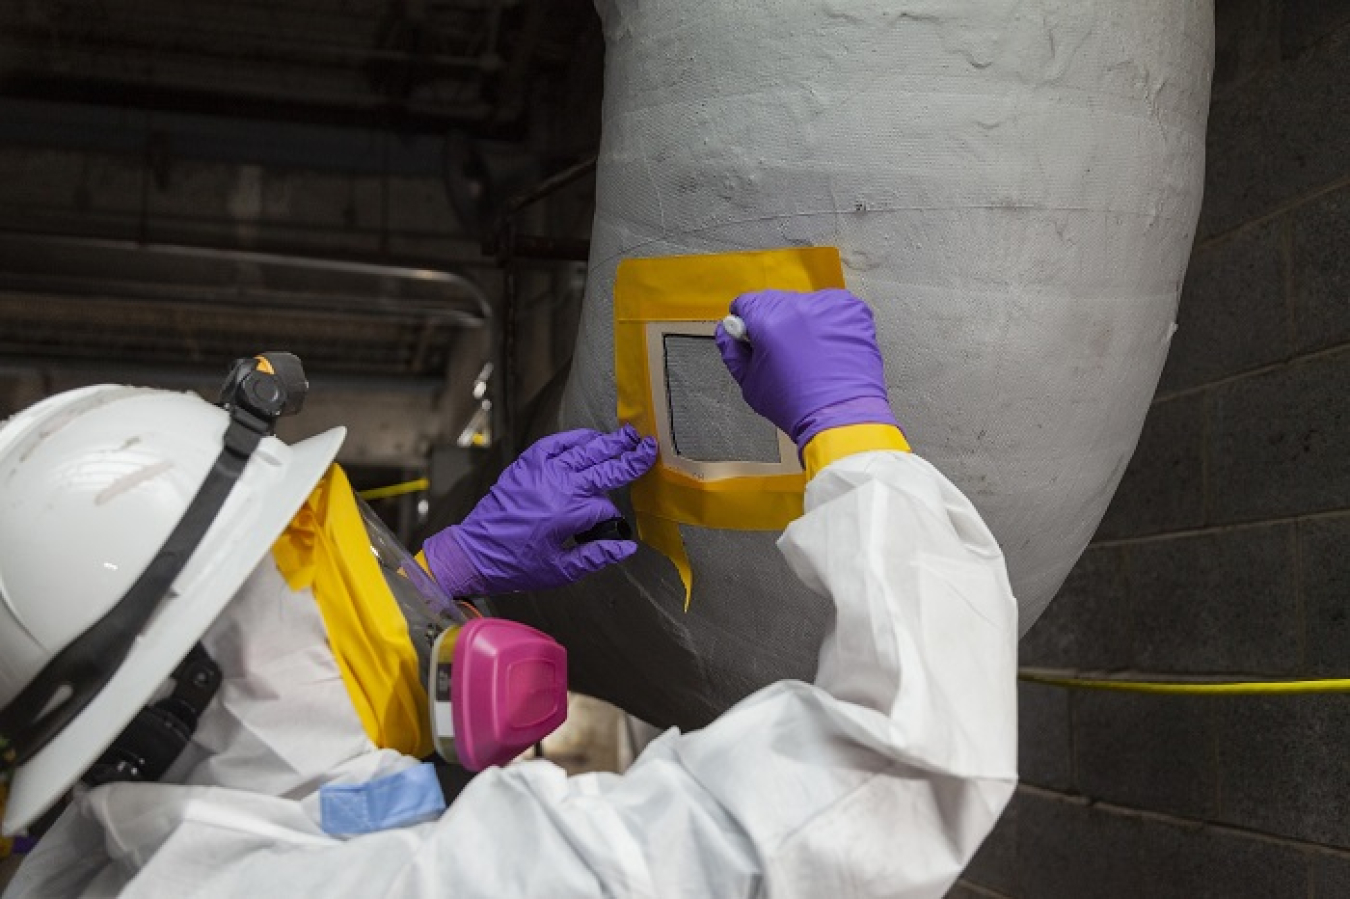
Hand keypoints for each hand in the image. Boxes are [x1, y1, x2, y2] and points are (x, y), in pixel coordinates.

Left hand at [422, 426, 656, 595]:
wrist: (475, 552)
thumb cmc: (515, 565)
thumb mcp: (561, 570)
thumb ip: (597, 556)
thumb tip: (626, 547)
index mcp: (568, 513)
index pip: (606, 507)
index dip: (613, 518)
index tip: (614, 527)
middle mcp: (557, 486)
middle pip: (603, 466)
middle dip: (629, 457)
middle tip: (649, 446)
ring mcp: (541, 471)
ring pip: (583, 449)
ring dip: (608, 442)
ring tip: (628, 435)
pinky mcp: (526, 464)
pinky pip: (555, 443)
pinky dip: (574, 438)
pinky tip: (590, 437)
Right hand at [714, 288, 897, 448]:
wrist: (840, 416)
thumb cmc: (792, 405)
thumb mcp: (749, 384)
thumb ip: (732, 352)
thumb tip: (725, 332)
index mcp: (767, 320)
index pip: (745, 303)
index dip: (745, 322)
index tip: (752, 338)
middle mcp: (797, 305)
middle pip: (775, 301)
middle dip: (774, 321)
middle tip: (782, 351)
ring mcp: (828, 305)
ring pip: (804, 304)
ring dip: (802, 320)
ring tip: (810, 352)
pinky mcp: (854, 310)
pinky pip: (832, 308)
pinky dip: (829, 322)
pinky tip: (829, 346)